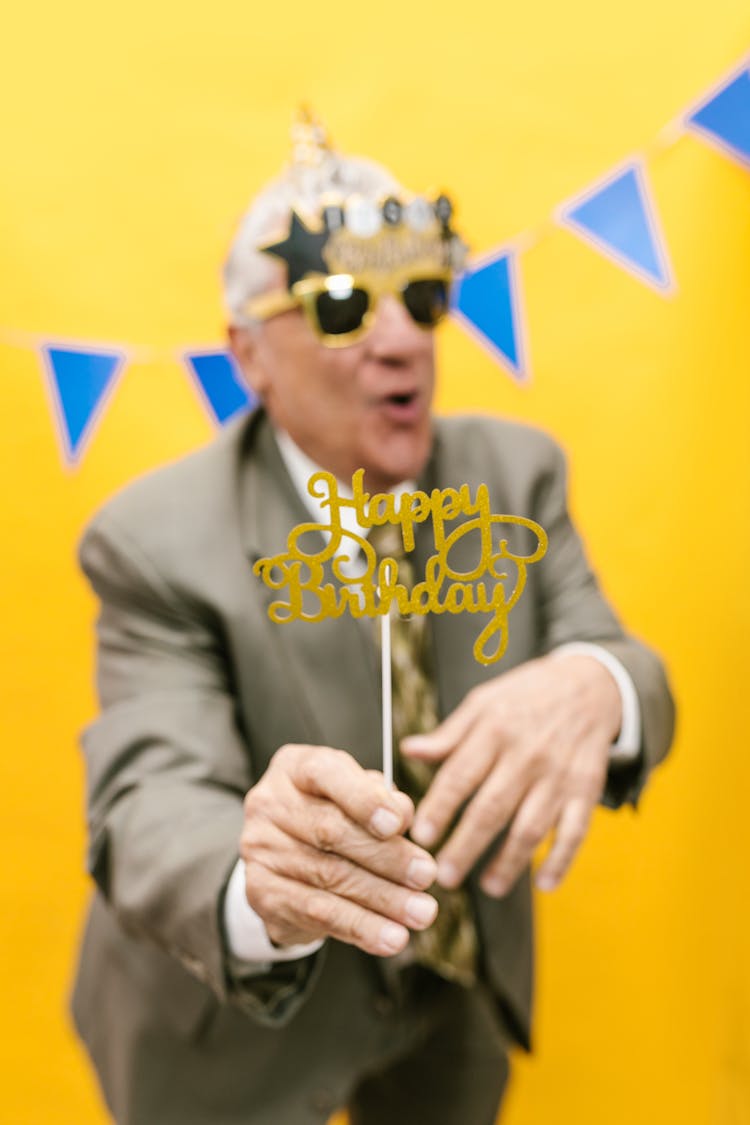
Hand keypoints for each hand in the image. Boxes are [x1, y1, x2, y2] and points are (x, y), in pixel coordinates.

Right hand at [239, 744, 438, 956]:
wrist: (284, 856)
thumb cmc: (332, 814)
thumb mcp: (357, 793)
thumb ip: (381, 797)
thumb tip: (404, 814)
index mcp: (295, 767)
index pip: (327, 773)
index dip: (364, 798)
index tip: (398, 823)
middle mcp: (270, 803)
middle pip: (332, 831)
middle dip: (387, 857)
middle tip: (426, 875)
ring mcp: (261, 849)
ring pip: (330, 877)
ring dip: (382, 899)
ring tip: (420, 912)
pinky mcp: (262, 892)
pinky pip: (317, 913)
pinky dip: (361, 927)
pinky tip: (391, 937)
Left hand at [401, 653, 621, 896]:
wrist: (588, 685)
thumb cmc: (526, 696)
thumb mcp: (484, 702)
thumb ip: (448, 734)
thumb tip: (408, 750)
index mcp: (494, 730)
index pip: (460, 775)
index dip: (439, 808)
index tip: (419, 837)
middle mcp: (527, 755)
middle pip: (492, 808)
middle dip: (466, 846)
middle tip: (444, 875)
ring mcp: (559, 775)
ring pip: (532, 826)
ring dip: (509, 862)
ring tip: (488, 887)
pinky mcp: (586, 790)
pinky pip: (576, 831)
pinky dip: (561, 860)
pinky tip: (543, 883)